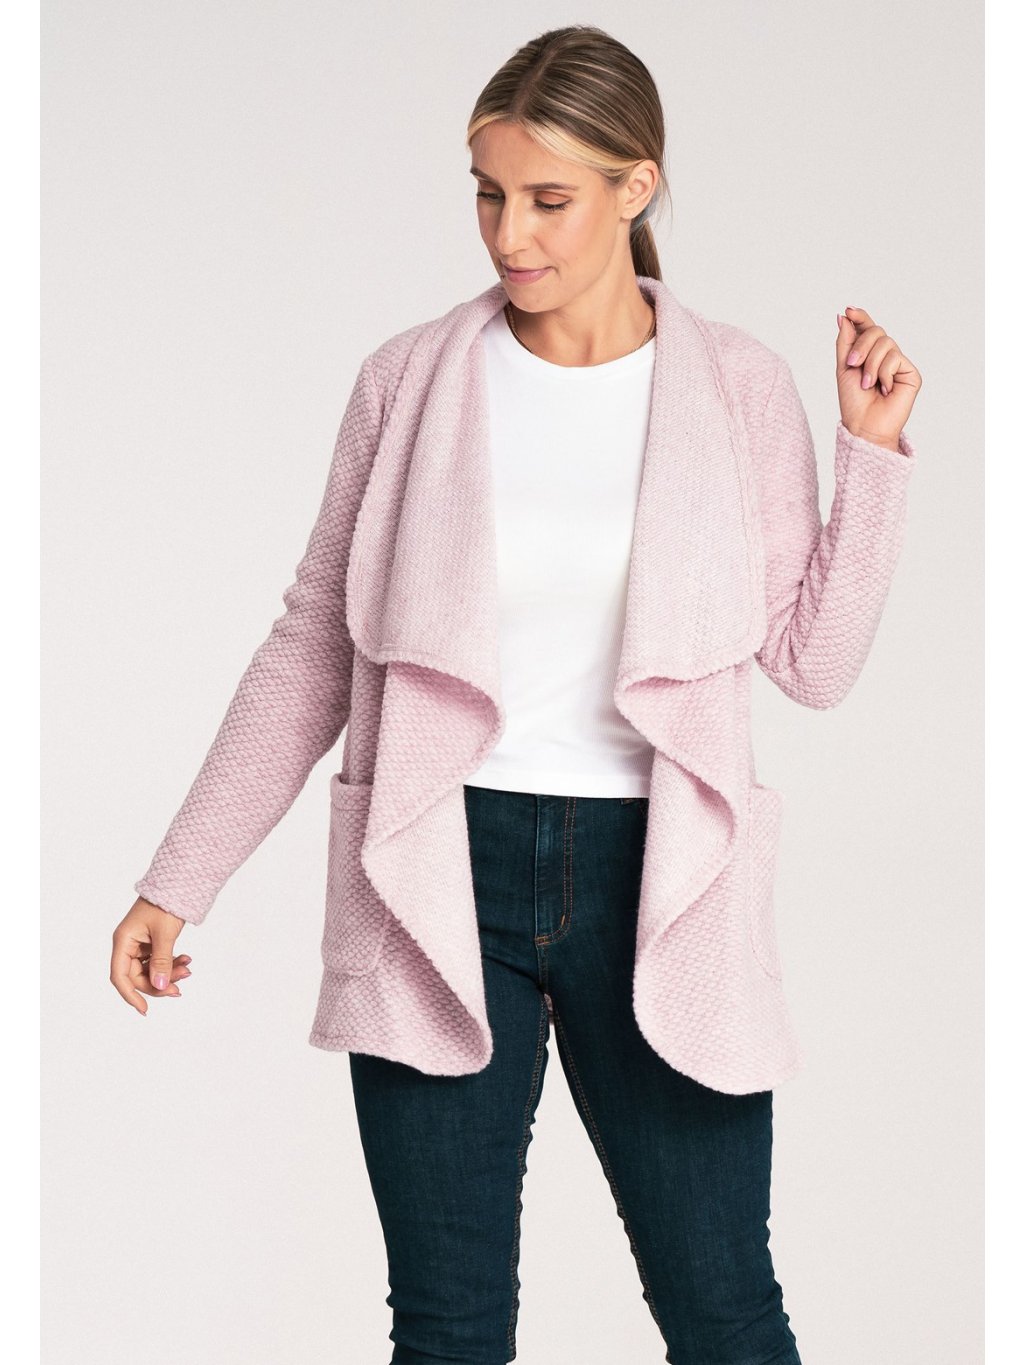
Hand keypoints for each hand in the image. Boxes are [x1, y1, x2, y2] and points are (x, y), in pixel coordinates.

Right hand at [110, 896, 192, 1015]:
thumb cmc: (166, 904)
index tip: (145, 1010)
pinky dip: (171, 963)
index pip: (120, 976)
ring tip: (188, 968)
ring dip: (168, 973)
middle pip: (138, 976)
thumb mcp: (165, 935)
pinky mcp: (151, 942)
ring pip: (151, 970)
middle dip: (159, 983)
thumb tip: (159, 987)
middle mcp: (128, 944)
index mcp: (123, 941)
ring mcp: (139, 944)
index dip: (131, 995)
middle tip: (181, 986)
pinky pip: (158, 961)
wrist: (178, 883)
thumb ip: (162, 962)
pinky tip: (186, 960)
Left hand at [836, 306, 921, 450]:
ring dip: (870, 364)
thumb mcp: (844, 368)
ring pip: (886, 343)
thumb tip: (845, 316)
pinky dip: (883, 373)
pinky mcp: (910, 373)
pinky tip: (884, 389)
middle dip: (861, 346)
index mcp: (869, 354)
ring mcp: (899, 364)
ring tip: (867, 384)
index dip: (860, 317)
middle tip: (852, 364)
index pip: (867, 328)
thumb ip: (845, 342)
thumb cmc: (853, 402)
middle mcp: (886, 356)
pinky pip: (895, 357)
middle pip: (876, 331)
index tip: (849, 310)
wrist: (865, 425)